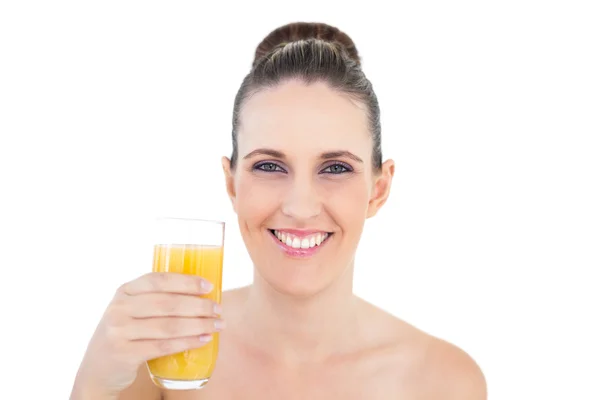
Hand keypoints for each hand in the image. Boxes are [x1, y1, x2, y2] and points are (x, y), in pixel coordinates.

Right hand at [72, 272, 222, 396]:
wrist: (98, 368)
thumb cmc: (126, 333)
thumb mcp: (131, 310)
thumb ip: (155, 299)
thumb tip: (202, 293)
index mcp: (124, 291)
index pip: (158, 279)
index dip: (186, 281)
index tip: (209, 285)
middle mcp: (119, 308)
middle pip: (168, 303)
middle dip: (199, 305)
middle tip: (218, 309)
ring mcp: (119, 331)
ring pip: (168, 326)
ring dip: (198, 325)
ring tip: (217, 325)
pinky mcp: (124, 353)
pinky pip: (163, 346)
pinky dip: (187, 342)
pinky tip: (203, 340)